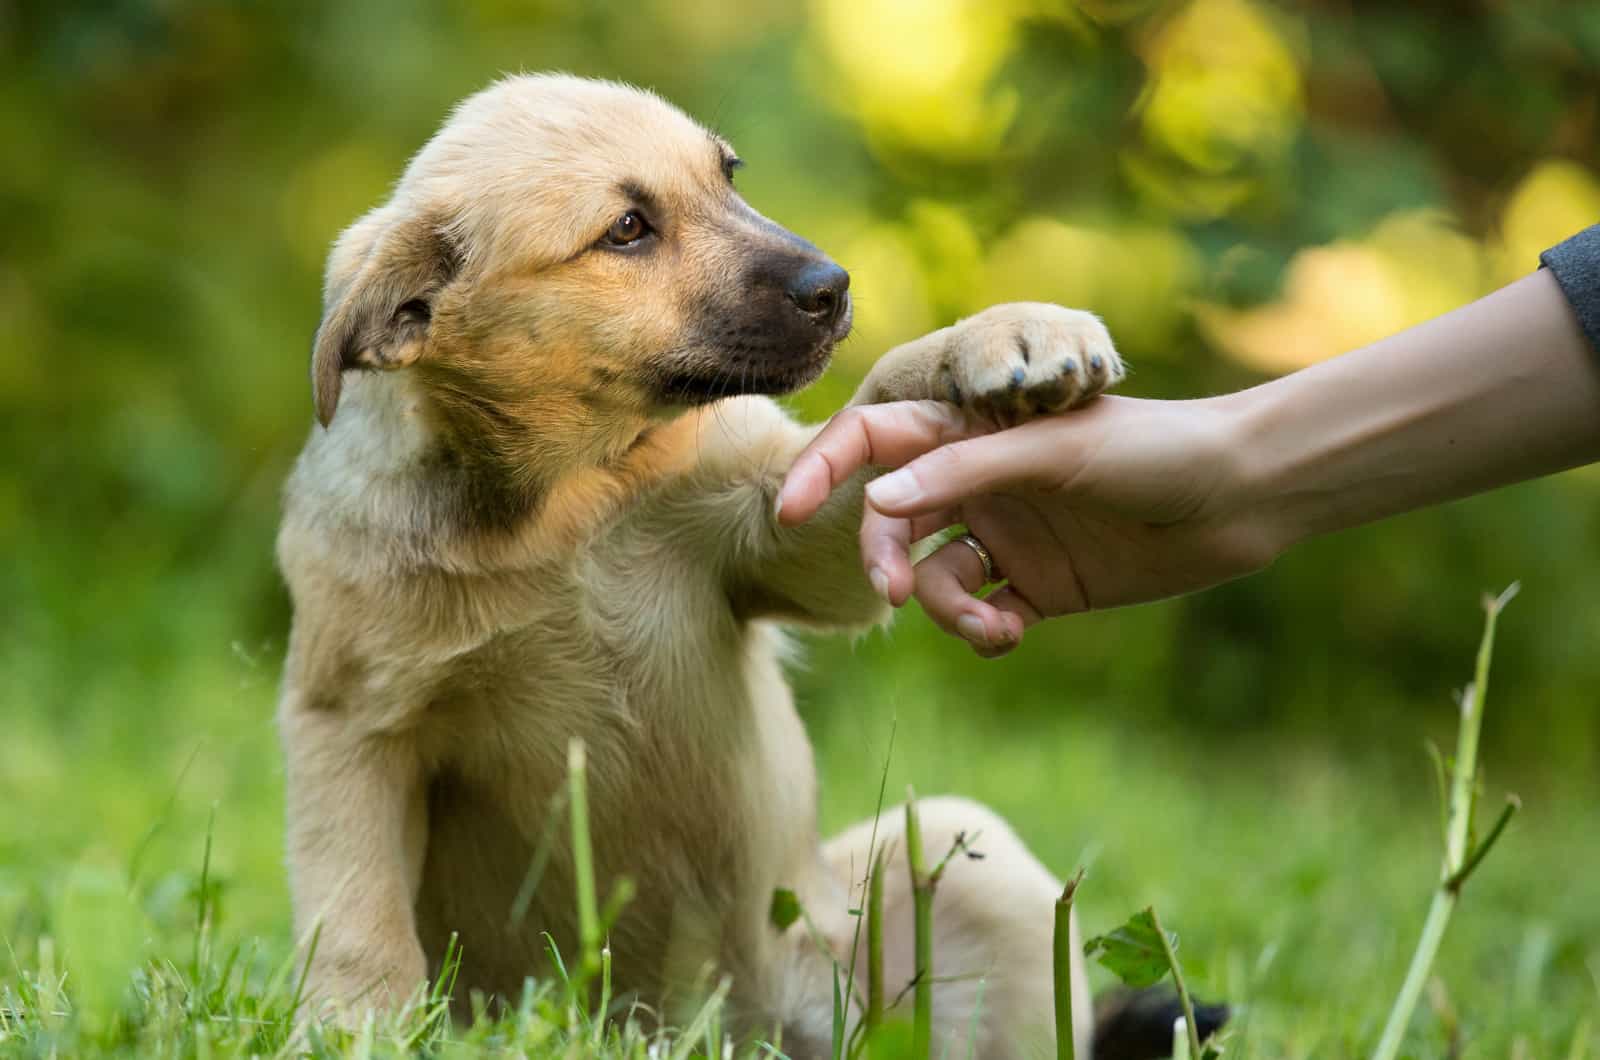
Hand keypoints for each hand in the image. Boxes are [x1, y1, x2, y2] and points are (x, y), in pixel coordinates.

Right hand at [776, 396, 1281, 655]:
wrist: (1240, 495)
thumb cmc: (1153, 448)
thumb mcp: (1055, 451)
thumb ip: (962, 470)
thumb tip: (874, 502)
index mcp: (974, 430)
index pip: (877, 440)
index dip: (826, 469)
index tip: (789, 510)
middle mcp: (980, 481)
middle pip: (895, 520)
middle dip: (885, 558)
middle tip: (897, 593)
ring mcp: (1006, 534)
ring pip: (935, 578)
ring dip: (945, 609)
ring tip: (992, 627)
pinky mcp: (1037, 584)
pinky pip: (980, 613)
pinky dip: (983, 631)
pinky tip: (1011, 634)